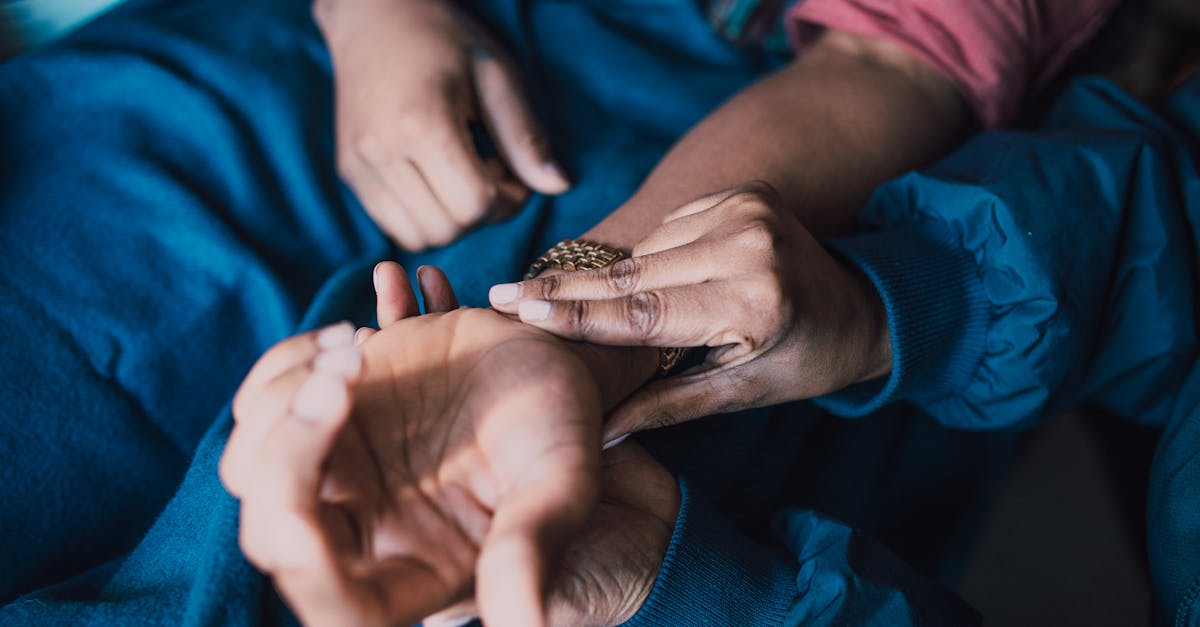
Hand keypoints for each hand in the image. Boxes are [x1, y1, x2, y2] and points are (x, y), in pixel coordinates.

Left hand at [221, 262, 662, 625]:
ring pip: (249, 457)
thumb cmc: (565, 434)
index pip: (332, 601)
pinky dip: (292, 357)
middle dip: (289, 446)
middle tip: (351, 369)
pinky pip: (267, 396)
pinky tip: (357, 331)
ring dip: (286, 392)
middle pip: (269, 524)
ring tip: (358, 344)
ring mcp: (338, 473)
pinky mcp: (326, 416)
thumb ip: (529, 552)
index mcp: (415, 572)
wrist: (549, 358)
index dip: (304, 560)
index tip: (318, 491)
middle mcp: (363, 532)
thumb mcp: (560, 489)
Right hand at [314, 0, 569, 249]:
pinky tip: (436, 180)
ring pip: (418, 237)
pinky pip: (394, 227)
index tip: (511, 169)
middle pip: (449, 228)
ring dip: (453, 222)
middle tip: (491, 171)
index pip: (475, 204)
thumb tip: (558, 186)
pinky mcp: (348, 174)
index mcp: (420, 124)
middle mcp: (380, 152)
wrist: (374, 19)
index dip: (508, 199)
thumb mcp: (496, 75)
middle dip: (482, 213)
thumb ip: (525, 136)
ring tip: (462, 176)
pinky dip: (424, 219)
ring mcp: (357, 166)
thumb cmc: (444, 40)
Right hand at [488, 182, 892, 440]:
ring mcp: (745, 209)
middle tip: (499, 293)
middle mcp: (748, 244)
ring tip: (552, 298)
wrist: (867, 303)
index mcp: (754, 302)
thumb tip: (598, 434)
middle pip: (632, 272)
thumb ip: (667, 405)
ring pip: (643, 248)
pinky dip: (642, 254)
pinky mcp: (740, 193)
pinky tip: (628, 277)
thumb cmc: (805, 360)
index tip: (517, 313)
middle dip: (564, 288)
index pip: (643, 312)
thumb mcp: (743, 393)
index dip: (576, 316)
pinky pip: (666, 228)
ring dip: (604, 276)